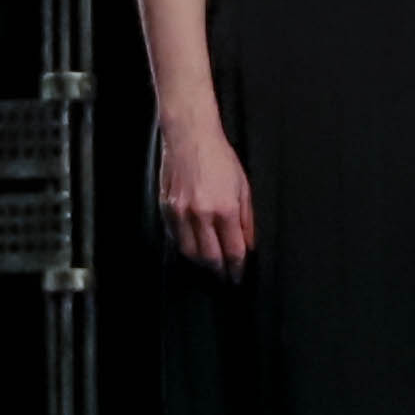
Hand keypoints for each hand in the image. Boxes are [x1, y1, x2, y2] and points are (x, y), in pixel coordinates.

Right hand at [155, 109, 253, 277]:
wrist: (190, 136)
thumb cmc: (220, 158)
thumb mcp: (243, 187)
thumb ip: (247, 220)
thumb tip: (248, 245)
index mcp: (225, 209)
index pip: (233, 251)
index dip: (237, 269)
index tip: (238, 276)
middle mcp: (201, 214)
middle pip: (210, 258)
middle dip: (219, 271)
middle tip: (225, 277)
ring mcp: (180, 212)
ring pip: (190, 252)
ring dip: (201, 263)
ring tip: (210, 265)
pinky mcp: (166, 208)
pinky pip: (175, 238)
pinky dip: (185, 247)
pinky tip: (194, 247)